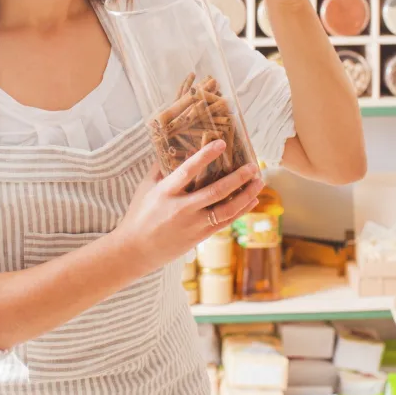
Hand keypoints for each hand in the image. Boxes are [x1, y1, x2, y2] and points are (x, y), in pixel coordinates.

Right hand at [116, 140, 262, 277]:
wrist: (136, 251)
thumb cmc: (139, 215)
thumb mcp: (145, 188)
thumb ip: (160, 168)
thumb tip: (176, 148)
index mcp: (166, 192)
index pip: (188, 170)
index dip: (206, 155)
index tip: (221, 143)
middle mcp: (182, 208)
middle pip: (216, 191)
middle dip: (238, 178)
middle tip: (253, 166)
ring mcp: (193, 225)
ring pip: (226, 210)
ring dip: (246, 195)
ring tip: (259, 181)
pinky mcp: (199, 237)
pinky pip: (225, 222)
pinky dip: (240, 211)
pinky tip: (252, 200)